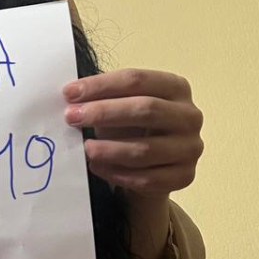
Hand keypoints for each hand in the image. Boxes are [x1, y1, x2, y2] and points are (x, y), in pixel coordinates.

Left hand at [62, 68, 203, 195]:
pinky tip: (97, 167)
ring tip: (85, 148)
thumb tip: (71, 99)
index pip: (137, 79)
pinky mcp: (183, 176)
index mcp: (176, 87)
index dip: (101, 85)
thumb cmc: (135, 126)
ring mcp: (189, 148)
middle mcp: (189, 116)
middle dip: (103, 112)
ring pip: (145, 149)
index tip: (69, 93)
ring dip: (109, 149)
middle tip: (72, 117)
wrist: (157, 163)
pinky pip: (145, 178)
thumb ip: (105, 98)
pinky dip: (116, 173)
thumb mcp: (124, 104)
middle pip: (145, 109)